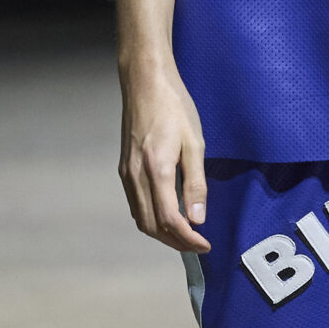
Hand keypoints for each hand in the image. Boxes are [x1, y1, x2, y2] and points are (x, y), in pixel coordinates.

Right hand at [119, 60, 209, 253]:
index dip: (188, 239)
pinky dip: (150, 218)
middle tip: (197, 245)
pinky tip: (167, 215)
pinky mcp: (123, 168)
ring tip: (185, 235)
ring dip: (161, 233)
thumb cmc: (174, 106)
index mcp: (156, 169)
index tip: (205, 245)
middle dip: (175, 242)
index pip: (170, 219)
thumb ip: (196, 183)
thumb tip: (197, 217)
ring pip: (140, 218)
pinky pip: (135, 204)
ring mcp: (126, 173)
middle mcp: (136, 175)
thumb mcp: (195, 142)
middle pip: (152, 225)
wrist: (144, 82)